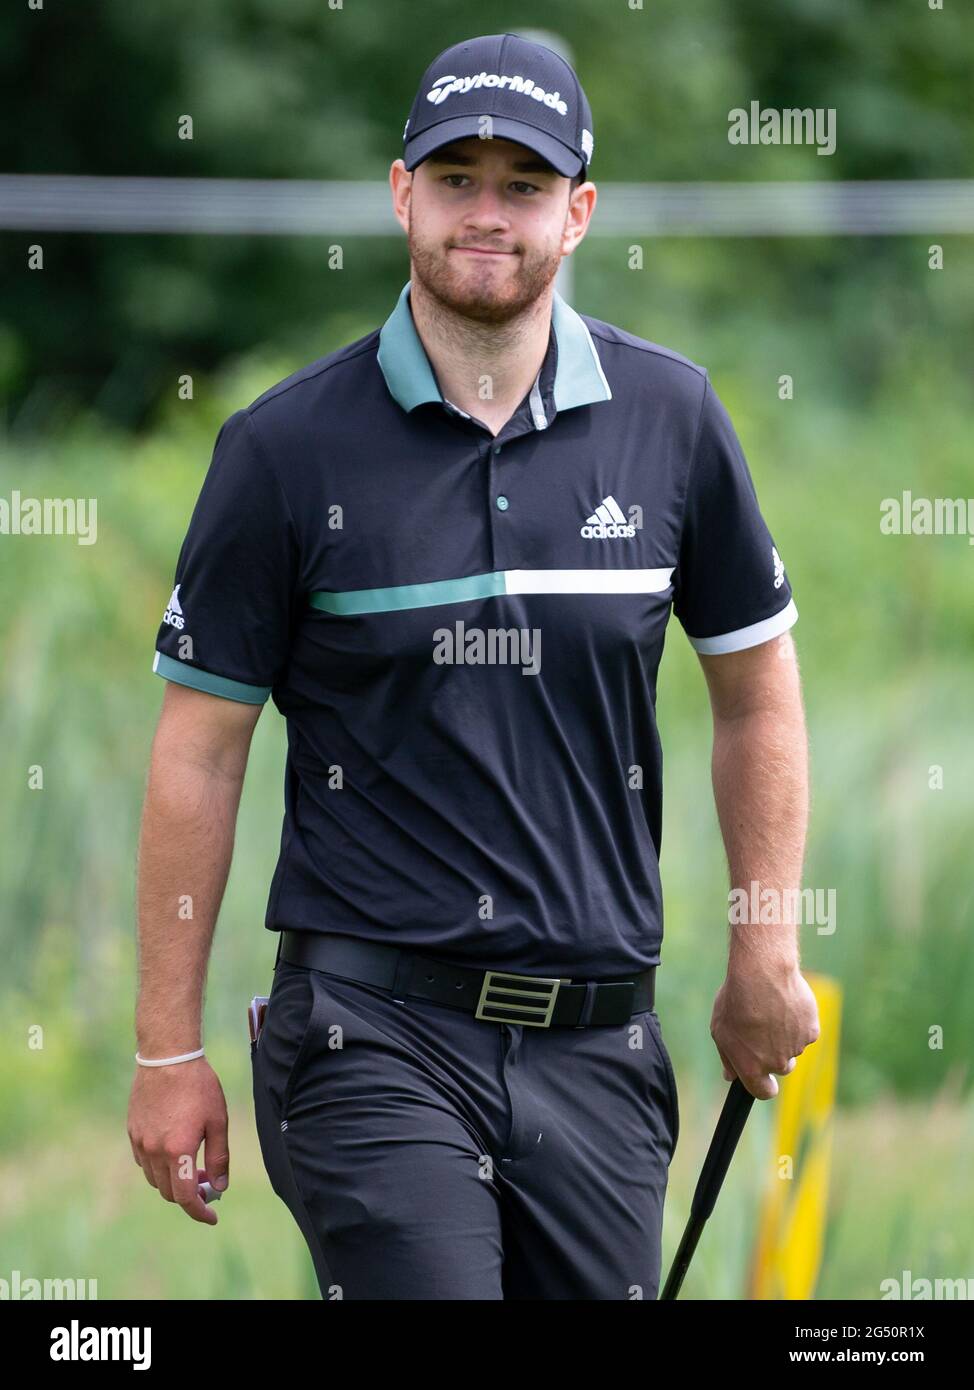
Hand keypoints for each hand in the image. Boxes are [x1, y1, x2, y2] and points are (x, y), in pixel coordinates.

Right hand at [127, 1056, 229, 1223]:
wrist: (168, 1057)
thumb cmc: (198, 1086)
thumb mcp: (217, 1121)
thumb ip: (218, 1158)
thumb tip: (219, 1187)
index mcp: (178, 1150)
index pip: (185, 1197)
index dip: (199, 1212)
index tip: (212, 1217)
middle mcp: (154, 1151)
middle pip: (169, 1192)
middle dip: (189, 1196)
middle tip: (208, 1184)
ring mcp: (140, 1142)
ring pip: (155, 1180)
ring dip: (173, 1182)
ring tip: (193, 1166)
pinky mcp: (132, 1132)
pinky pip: (144, 1163)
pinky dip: (159, 1168)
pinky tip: (173, 1151)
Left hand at [710, 962, 819, 1099]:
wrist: (762, 974)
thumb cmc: (736, 1000)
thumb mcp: (720, 1029)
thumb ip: (727, 1057)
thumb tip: (731, 1076)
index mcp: (752, 1067)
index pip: (763, 1092)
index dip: (764, 1086)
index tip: (765, 1080)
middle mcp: (777, 1063)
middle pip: (781, 1068)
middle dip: (775, 1055)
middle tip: (764, 1031)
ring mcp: (796, 1048)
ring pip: (794, 1048)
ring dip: (786, 1036)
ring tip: (772, 1010)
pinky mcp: (812, 1031)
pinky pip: (806, 1032)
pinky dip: (799, 1022)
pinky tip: (786, 1005)